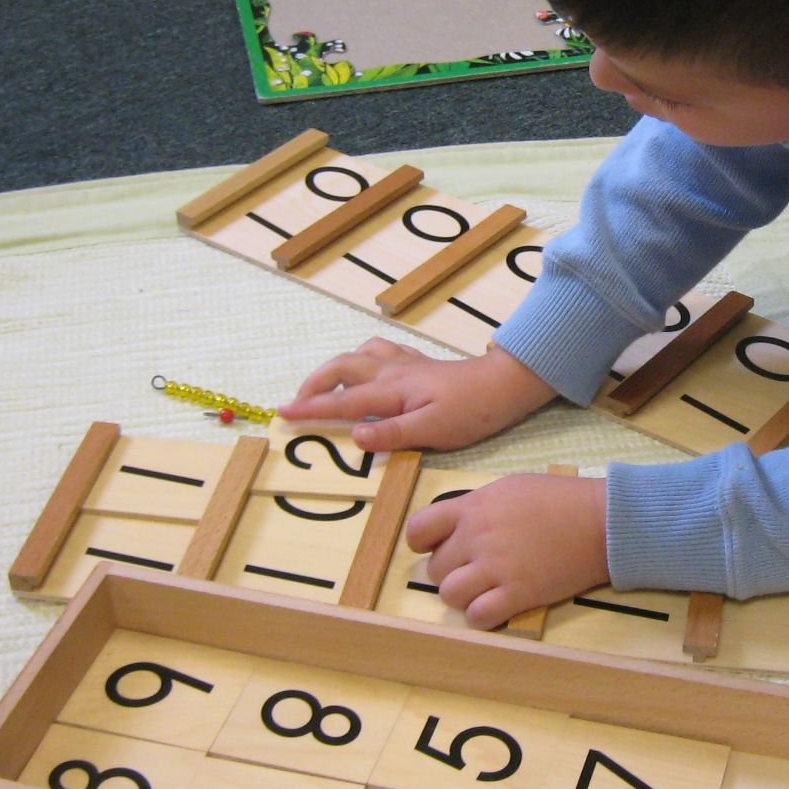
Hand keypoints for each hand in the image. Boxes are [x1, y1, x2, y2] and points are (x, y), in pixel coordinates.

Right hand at [278, 339, 556, 451]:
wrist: (505, 384)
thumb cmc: (473, 411)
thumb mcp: (433, 431)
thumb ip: (392, 434)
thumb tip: (355, 437)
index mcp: (391, 390)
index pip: (341, 402)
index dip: (310, 408)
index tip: (283, 413)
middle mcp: (392, 371)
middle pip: (341, 368)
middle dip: (314, 384)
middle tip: (296, 403)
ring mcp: (405, 363)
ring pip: (358, 355)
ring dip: (335, 368)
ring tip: (324, 387)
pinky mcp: (419, 363)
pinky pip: (380, 351)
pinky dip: (362, 358)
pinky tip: (365, 369)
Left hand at [409, 474, 608, 628]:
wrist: (602, 521)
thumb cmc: (561, 498)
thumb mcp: (510, 488)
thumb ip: (479, 507)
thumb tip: (459, 526)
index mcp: (473, 507)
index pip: (418, 529)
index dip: (424, 543)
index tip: (440, 546)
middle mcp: (476, 538)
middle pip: (435, 568)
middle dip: (452, 571)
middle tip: (476, 569)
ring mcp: (496, 568)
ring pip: (449, 595)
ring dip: (464, 596)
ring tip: (485, 590)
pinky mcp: (517, 595)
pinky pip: (478, 617)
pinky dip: (483, 615)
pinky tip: (499, 605)